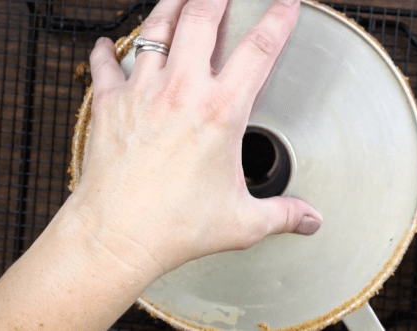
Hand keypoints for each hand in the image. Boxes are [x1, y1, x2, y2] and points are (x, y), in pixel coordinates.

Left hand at [70, 0, 321, 280]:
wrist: (116, 236)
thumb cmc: (173, 227)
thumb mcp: (242, 222)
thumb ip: (283, 214)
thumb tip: (309, 219)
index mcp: (220, 112)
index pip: (259, 49)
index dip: (278, 19)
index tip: (286, 5)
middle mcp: (181, 91)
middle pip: (202, 17)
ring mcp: (142, 92)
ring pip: (156, 28)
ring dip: (171, 6)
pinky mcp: (110, 104)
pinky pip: (106, 63)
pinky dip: (107, 51)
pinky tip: (107, 44)